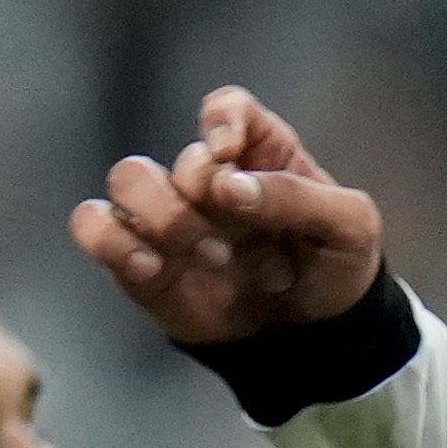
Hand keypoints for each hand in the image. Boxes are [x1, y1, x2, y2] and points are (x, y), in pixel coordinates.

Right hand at [72, 86, 384, 349]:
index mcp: (262, 152)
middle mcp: (211, 179)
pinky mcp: (140, 262)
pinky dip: (110, 241)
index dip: (221, 122)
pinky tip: (151, 268)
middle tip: (233, 246)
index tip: (228, 154)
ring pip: (128, 180)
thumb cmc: (337, 267)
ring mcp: (172, 218)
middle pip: (179, 158)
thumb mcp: (350, 226)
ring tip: (212, 261)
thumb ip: (297, 196)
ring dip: (165, 219)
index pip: (227, 109)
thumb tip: (229, 187)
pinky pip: (96, 227)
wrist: (318, 338)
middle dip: (201, 197)